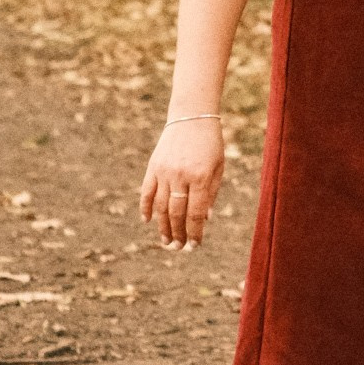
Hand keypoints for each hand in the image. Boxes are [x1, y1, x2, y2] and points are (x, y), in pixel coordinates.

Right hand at [140, 115, 225, 251]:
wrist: (192, 116)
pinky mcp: (153, 167)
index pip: (196, 213)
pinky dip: (146, 207)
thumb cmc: (210, 144)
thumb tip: (205, 220)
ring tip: (166, 241)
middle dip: (178, 234)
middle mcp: (181, 175)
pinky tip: (148, 221)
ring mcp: (164, 171)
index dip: (195, 232)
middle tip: (178, 248)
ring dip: (162, 226)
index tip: (194, 245)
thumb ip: (211, 194)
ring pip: (160, 206)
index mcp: (200, 177)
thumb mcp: (218, 167)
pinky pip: (146, 192)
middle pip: (176, 213)